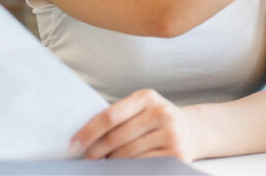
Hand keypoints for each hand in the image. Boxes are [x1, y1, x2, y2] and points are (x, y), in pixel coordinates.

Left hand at [71, 89, 198, 161]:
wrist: (192, 130)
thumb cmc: (156, 121)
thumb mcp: (141, 109)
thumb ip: (117, 118)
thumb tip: (82, 139)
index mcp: (147, 97)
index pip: (109, 116)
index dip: (87, 132)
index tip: (73, 145)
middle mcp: (162, 113)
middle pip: (116, 138)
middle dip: (96, 152)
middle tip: (87, 158)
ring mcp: (171, 134)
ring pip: (126, 155)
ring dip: (111, 162)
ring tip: (109, 161)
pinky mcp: (176, 155)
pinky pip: (141, 166)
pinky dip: (127, 169)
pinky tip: (123, 167)